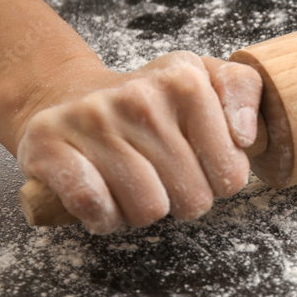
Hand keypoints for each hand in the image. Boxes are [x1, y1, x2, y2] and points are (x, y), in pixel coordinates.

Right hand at [15, 52, 261, 233]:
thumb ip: (244, 92)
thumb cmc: (149, 101)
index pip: (231, 172)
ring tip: (135, 186)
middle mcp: (139, 95)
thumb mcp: (206, 79)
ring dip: (142, 211)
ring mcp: (92, 118)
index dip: (219, 182)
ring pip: (147, 208)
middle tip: (166, 179)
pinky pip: (94, 205)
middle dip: (183, 200)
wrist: (68, 95)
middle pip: (192, 198)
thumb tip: (246, 136)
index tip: (203, 168)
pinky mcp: (50, 145)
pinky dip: (104, 217)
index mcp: (185, 80)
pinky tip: (105, 202)